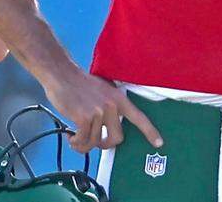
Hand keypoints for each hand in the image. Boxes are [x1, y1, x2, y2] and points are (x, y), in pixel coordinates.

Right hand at [43, 67, 162, 152]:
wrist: (63, 75)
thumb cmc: (81, 84)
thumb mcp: (104, 91)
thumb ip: (111, 106)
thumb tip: (109, 128)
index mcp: (119, 99)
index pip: (139, 117)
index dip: (150, 131)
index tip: (159, 143)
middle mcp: (112, 106)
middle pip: (117, 138)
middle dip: (105, 145)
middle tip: (95, 143)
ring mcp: (98, 112)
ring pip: (95, 142)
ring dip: (84, 144)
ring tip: (76, 137)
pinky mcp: (84, 118)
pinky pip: (83, 141)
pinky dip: (75, 143)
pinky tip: (70, 137)